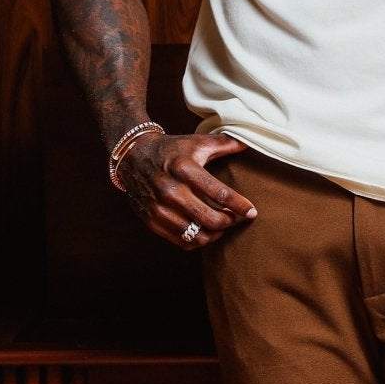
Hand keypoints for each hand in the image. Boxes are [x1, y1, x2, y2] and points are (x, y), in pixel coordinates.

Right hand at [117, 130, 256, 248]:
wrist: (132, 155)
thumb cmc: (171, 150)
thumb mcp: (196, 142)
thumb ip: (225, 143)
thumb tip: (251, 142)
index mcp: (184, 168)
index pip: (218, 193)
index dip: (239, 205)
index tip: (252, 212)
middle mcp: (170, 189)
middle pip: (210, 218)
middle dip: (229, 221)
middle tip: (237, 218)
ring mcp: (159, 207)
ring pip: (197, 235)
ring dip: (215, 234)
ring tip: (222, 225)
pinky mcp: (151, 220)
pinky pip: (181, 241)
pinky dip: (198, 240)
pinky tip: (205, 231)